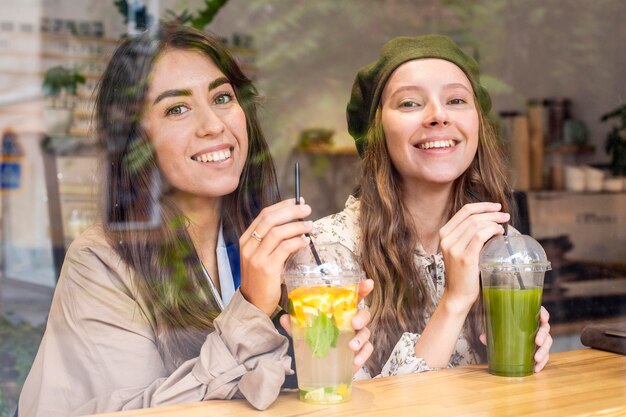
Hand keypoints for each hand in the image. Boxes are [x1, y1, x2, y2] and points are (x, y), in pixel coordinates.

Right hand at [239, 198, 311, 315]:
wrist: (253, 304)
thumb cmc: (261, 280)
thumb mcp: (261, 256)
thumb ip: (272, 241)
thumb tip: (294, 224)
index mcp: (246, 240)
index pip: (264, 215)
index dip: (282, 205)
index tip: (297, 201)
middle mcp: (248, 246)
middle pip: (270, 219)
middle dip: (291, 211)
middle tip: (307, 209)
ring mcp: (256, 257)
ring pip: (277, 232)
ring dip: (297, 226)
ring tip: (310, 226)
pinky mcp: (266, 268)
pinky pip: (284, 248)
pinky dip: (297, 242)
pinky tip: (305, 241)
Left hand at [280, 278, 374, 371]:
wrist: (317, 364)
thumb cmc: (314, 341)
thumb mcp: (301, 332)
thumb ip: (294, 324)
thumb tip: (284, 318)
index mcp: (339, 311)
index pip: (353, 296)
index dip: (362, 288)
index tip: (368, 284)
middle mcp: (351, 321)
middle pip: (364, 313)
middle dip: (362, 317)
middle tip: (353, 323)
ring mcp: (356, 336)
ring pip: (366, 332)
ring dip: (361, 338)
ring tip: (352, 346)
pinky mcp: (359, 352)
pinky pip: (367, 350)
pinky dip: (363, 355)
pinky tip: (355, 361)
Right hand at [439, 202, 509, 311]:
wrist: (457, 296)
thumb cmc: (462, 274)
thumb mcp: (459, 251)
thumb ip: (467, 237)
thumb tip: (490, 222)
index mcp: (444, 235)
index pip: (464, 212)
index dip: (482, 206)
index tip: (496, 207)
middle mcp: (446, 240)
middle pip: (472, 216)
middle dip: (492, 212)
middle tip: (504, 215)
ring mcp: (454, 249)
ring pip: (477, 224)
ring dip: (494, 221)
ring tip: (504, 225)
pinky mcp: (465, 257)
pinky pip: (480, 236)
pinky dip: (492, 231)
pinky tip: (499, 233)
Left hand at [479, 306, 552, 371]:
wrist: (506, 339)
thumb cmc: (504, 328)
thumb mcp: (497, 327)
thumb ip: (491, 331)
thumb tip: (483, 337)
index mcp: (529, 316)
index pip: (540, 312)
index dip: (544, 314)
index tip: (544, 319)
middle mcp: (537, 326)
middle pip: (545, 328)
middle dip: (543, 336)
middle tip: (537, 342)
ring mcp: (540, 338)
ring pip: (547, 343)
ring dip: (544, 351)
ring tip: (536, 359)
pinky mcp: (539, 350)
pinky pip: (545, 355)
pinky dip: (542, 363)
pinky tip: (536, 368)